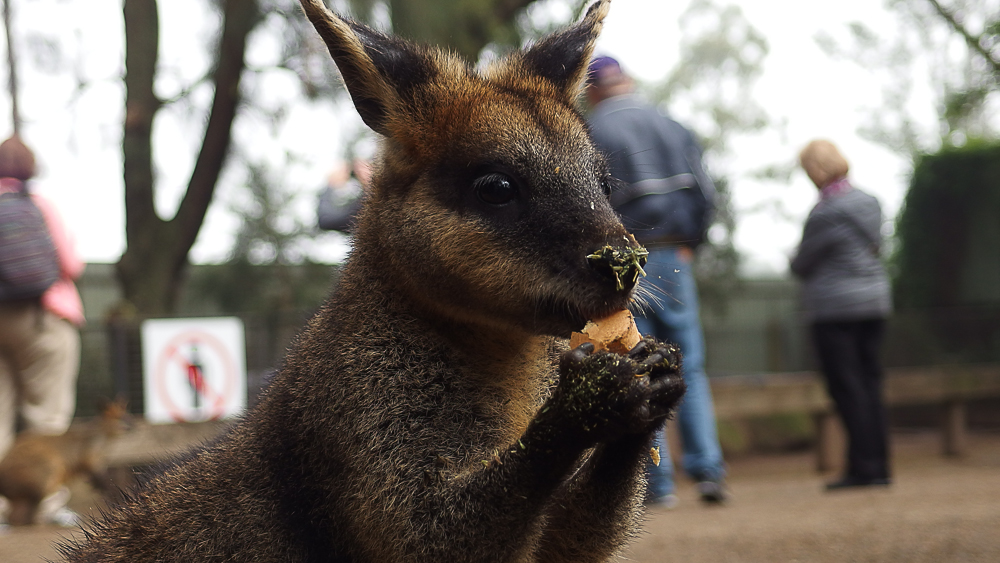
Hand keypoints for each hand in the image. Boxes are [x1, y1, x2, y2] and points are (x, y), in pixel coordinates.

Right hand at [548, 337, 684, 446]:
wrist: (567, 423)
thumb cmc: (567, 389)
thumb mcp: (569, 361)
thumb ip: (582, 348)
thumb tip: (590, 344)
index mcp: (619, 366)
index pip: (643, 353)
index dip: (650, 351)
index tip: (655, 351)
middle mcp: (631, 382)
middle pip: (655, 369)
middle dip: (661, 365)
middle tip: (668, 364)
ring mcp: (636, 402)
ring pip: (660, 389)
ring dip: (666, 385)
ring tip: (674, 382)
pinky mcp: (636, 419)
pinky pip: (656, 411)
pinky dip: (662, 406)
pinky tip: (665, 404)